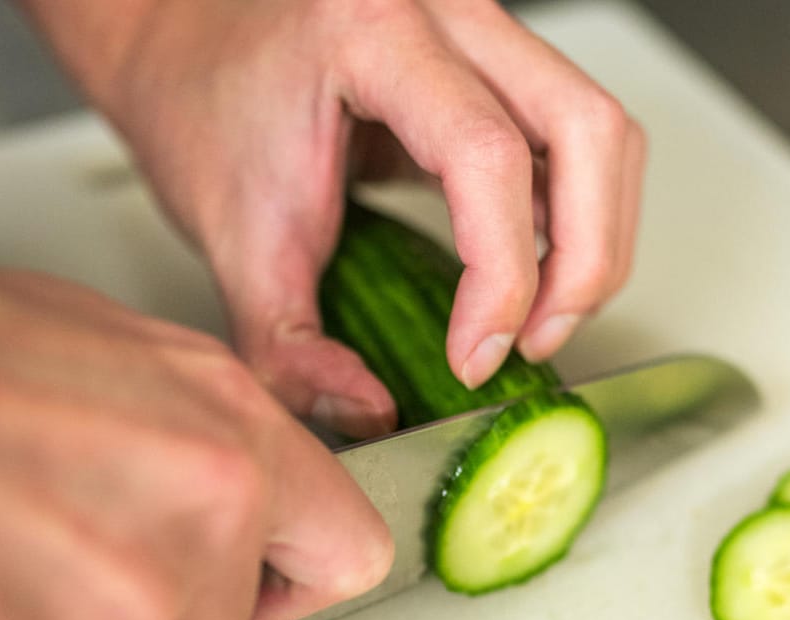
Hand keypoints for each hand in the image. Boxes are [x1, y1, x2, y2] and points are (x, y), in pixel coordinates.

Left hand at [20, 0, 645, 434]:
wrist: (185, 38)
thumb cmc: (201, 104)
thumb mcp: (230, 240)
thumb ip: (289, 346)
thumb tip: (368, 410)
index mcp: (368, 33)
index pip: (486, 157)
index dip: (501, 278)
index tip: (475, 358)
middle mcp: (443, 11)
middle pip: (587, 130)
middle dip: (584, 262)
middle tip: (534, 342)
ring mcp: (481, 27)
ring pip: (604, 134)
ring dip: (594, 243)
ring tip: (539, 318)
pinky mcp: (498, 62)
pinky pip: (579, 137)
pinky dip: (577, 217)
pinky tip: (532, 273)